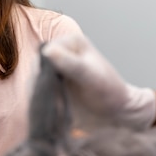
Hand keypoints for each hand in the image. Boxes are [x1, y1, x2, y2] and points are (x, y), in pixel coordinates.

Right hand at [41, 34, 155, 130]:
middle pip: (38, 68)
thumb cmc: (110, 91)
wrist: (118, 113)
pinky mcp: (53, 89)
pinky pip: (39, 96)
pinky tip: (58, 112)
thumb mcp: (90, 76)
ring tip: (61, 108)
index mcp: (70, 42)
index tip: (56, 86)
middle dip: (43, 86)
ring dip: (43, 97)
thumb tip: (47, 51)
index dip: (46, 70)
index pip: (45, 53)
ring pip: (36, 83)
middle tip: (58, 101)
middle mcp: (60, 54)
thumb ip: (70, 63)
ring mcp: (55, 72)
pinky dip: (44, 105)